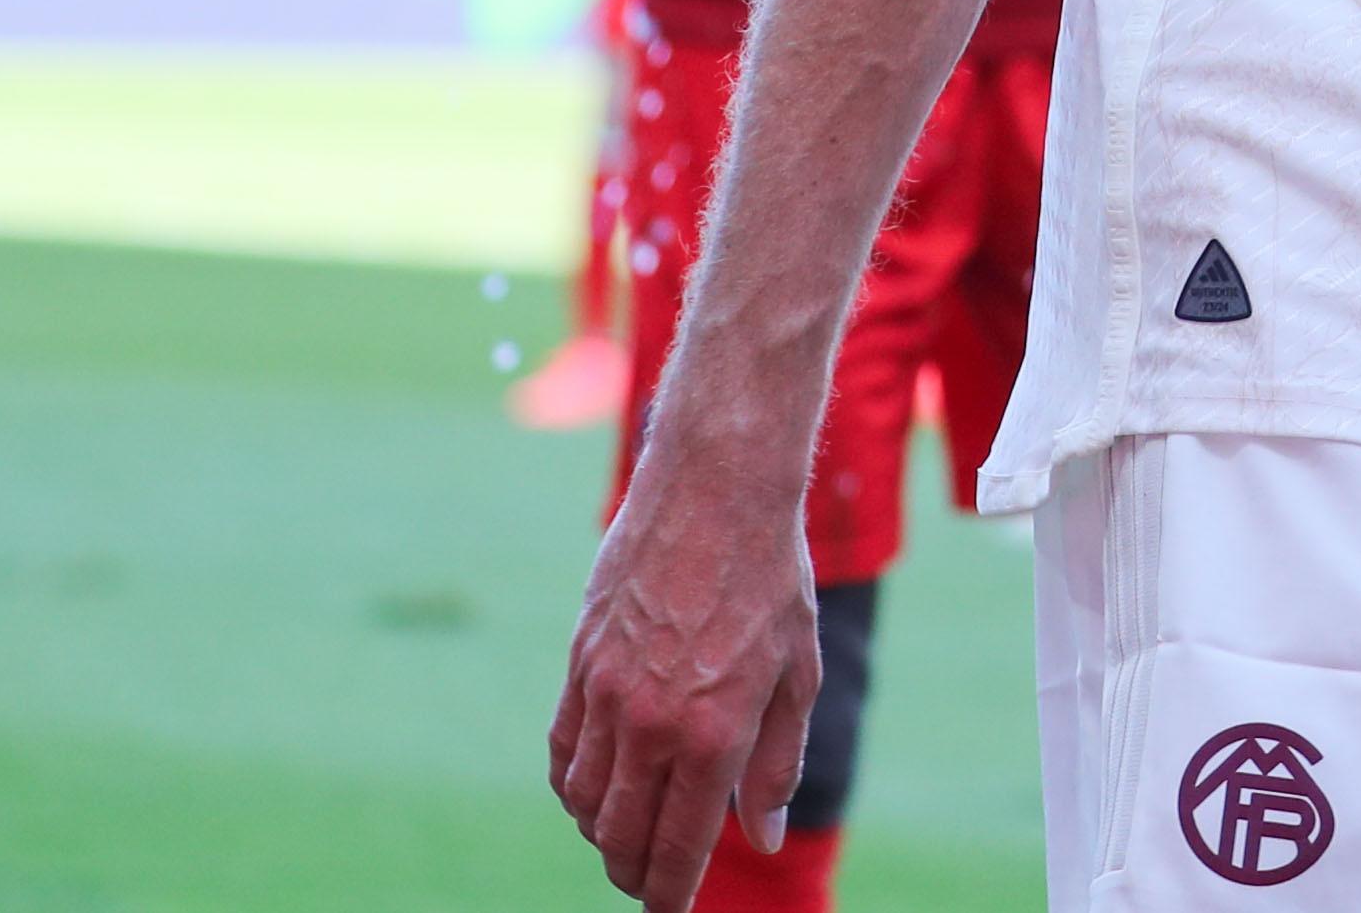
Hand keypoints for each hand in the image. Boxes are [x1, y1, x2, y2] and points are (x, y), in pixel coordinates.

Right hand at [552, 461, 821, 909]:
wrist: (716, 489)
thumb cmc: (771, 579)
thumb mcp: (798, 673)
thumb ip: (776, 764)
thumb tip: (766, 836)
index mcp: (713, 734)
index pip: (678, 847)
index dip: (671, 895)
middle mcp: (652, 723)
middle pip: (621, 838)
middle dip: (633, 875)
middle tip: (650, 883)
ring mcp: (606, 693)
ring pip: (583, 801)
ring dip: (601, 834)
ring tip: (626, 839)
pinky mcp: (579, 662)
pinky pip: (562, 749)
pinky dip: (573, 785)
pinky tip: (593, 791)